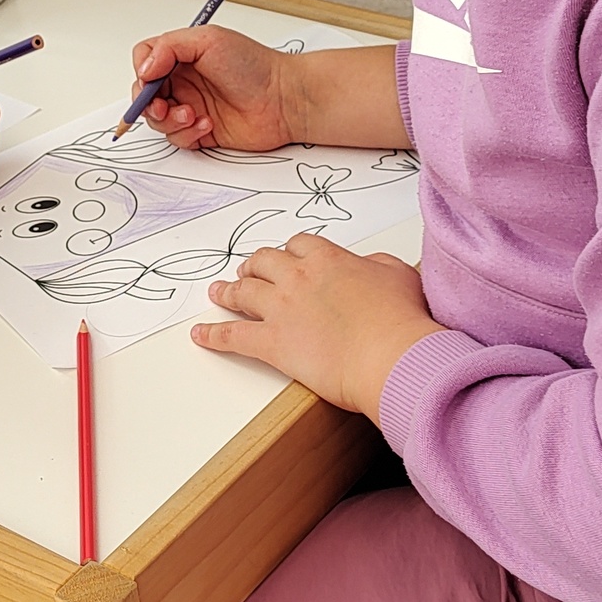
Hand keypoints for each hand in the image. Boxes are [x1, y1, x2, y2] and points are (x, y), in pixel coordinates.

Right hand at [129, 25, 302, 149]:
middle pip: (145, 95)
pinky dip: (187, 134)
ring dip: (170, 120)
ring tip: (192, 115)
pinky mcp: (200, 131)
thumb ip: (168, 47)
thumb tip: (144, 68)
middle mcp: (183, 81)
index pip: (144, 61)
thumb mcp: (208, 40)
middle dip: (148, 104)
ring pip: (158, 120)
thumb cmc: (254, 65)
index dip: (142, 72)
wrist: (284, 99)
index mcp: (181, 56)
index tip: (151, 79)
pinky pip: (177, 138)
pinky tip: (207, 124)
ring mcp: (190, 106)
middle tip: (162, 106)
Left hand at [193, 236, 439, 424]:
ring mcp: (281, 308)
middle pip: (264, 262)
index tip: (288, 258)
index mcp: (328, 259)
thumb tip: (367, 264)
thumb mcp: (398, 274)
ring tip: (218, 292)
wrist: (390, 355)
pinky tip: (200, 334)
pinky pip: (232, 335)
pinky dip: (212, 334)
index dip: (290, 252)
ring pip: (243, 291)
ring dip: (228, 290)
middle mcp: (298, 277)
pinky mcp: (271, 342)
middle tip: (249, 272)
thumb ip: (377, 263)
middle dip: (254, 266)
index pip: (298, 245)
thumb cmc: (401, 319)